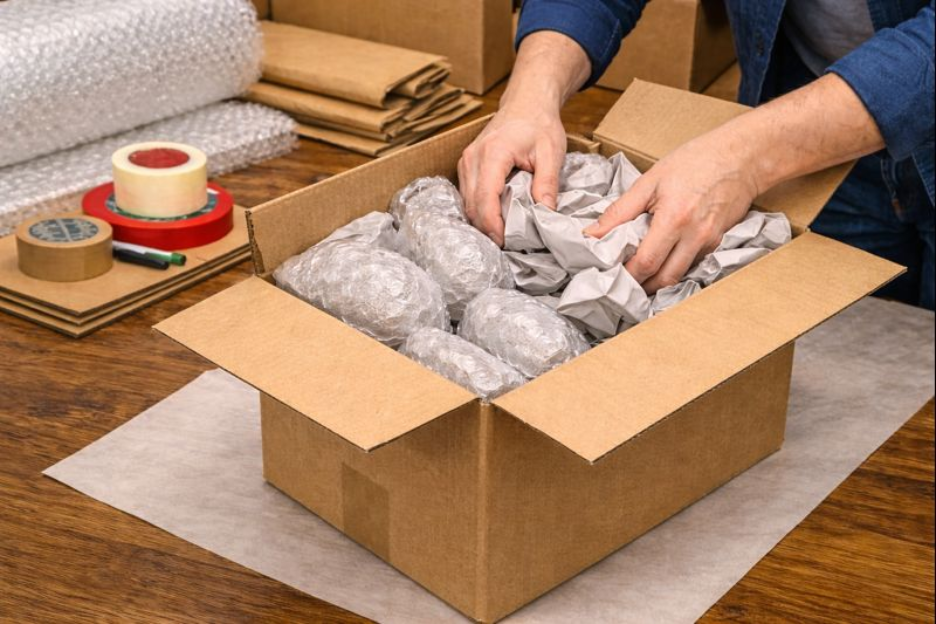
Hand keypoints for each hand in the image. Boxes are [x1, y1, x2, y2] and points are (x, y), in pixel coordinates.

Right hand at [457, 30, 590, 246]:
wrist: (526, 102)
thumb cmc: (539, 124)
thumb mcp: (551, 153)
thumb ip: (547, 184)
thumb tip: (545, 214)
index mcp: (493, 154)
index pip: (485, 200)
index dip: (494, 227)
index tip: (507, 243)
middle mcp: (472, 159)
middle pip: (472, 207)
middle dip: (488, 230)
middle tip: (509, 246)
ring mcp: (466, 162)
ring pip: (467, 204)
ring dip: (482, 222)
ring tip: (504, 236)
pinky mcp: (466, 166)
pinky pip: (468, 196)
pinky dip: (479, 211)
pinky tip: (496, 220)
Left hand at [583, 73, 885, 294]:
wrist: (744, 155)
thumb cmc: (695, 161)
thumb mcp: (651, 180)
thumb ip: (619, 211)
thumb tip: (591, 233)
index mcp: (674, 219)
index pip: (645, 263)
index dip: (625, 275)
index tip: (608, 275)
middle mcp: (694, 237)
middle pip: (662, 279)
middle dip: (639, 286)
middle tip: (619, 283)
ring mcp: (709, 242)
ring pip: (678, 277)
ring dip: (655, 282)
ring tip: (635, 278)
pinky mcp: (717, 243)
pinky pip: (690, 264)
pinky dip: (672, 268)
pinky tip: (658, 262)